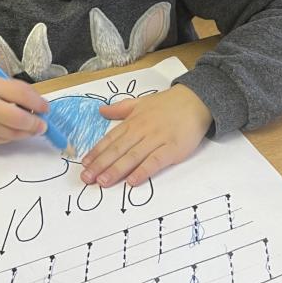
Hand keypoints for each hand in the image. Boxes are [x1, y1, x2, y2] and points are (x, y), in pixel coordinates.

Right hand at [0, 72, 51, 144]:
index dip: (38, 103)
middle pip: (17, 119)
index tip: (46, 108)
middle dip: (34, 123)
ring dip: (26, 132)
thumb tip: (40, 105)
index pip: (21, 95)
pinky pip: (3, 140)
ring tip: (33, 128)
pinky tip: (17, 131)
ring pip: (12, 133)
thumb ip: (16, 90)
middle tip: (43, 125)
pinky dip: (13, 137)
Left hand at [80, 85, 212, 187]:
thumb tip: (101, 110)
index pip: (110, 139)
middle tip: (87, 178)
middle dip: (100, 165)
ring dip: (116, 170)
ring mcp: (157, 140)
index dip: (96, 152)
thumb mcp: (140, 102)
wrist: (196, 100)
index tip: (84, 165)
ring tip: (103, 182)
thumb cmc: (168, 104)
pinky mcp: (172, 149)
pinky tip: (132, 181)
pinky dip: (143, 171)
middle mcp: (142, 131)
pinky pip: (155, 161)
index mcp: (133, 121)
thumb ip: (120, 109)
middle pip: (117, 150)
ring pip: (132, 157)